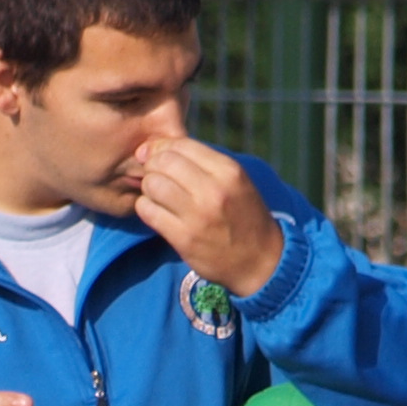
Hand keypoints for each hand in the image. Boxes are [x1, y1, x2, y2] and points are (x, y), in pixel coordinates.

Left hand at [131, 136, 284, 296]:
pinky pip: (148, 211)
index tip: (154, 156)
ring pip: (152, 185)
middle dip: (152, 166)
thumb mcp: (236, 181)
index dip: (160, 147)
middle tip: (155, 176)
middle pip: (163, 162)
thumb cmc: (243, 216)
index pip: (181, 145)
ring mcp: (197, 216)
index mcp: (229, 171)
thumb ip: (204, 163)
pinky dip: (145, 208)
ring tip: (157, 195)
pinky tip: (155, 211)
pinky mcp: (184, 239)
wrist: (260, 260)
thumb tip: (156, 148)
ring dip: (148, 188)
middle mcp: (213, 190)